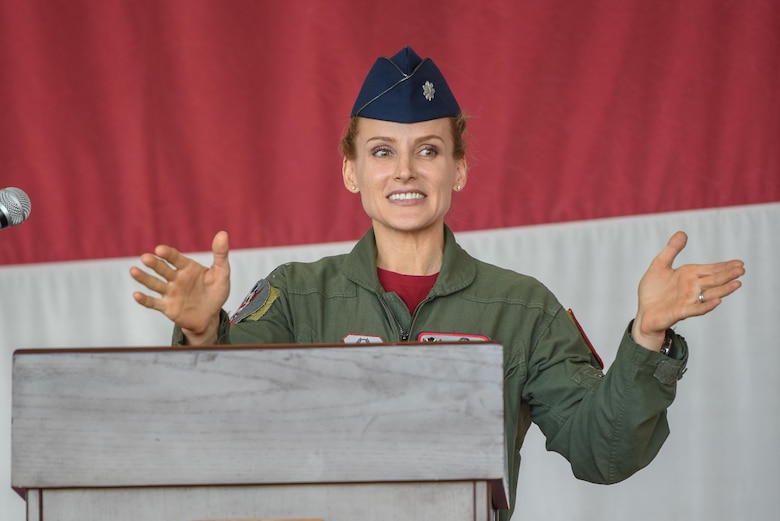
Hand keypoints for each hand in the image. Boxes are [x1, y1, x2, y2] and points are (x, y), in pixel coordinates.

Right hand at [129, 231, 230, 344]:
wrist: (210, 316)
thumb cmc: (215, 292)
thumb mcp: (222, 273)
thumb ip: (221, 254)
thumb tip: (223, 233)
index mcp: (187, 268)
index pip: (176, 258)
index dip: (168, 254)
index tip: (160, 249)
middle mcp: (176, 278)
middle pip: (163, 269)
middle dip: (154, 264)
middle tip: (146, 258)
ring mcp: (170, 293)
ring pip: (155, 284)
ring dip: (144, 278)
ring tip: (133, 271)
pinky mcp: (167, 307)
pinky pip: (154, 303)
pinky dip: (145, 300)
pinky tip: (136, 295)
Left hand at [632, 231, 744, 350]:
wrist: (643, 312)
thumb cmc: (652, 290)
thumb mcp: (659, 265)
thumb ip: (671, 250)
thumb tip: (682, 233)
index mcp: (689, 275)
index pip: (711, 269)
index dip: (724, 266)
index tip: (739, 262)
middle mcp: (692, 287)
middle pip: (714, 280)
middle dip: (728, 274)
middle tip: (742, 269)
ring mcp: (688, 300)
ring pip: (710, 294)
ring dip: (724, 289)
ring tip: (737, 283)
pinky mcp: (681, 311)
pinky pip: (696, 308)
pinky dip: (707, 305)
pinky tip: (717, 300)